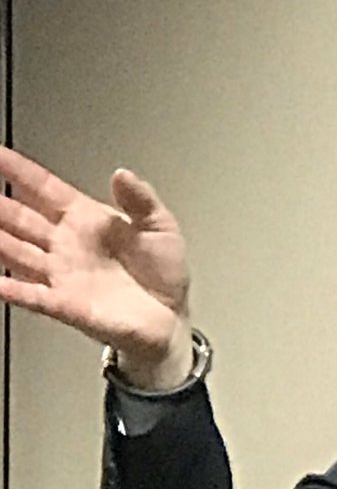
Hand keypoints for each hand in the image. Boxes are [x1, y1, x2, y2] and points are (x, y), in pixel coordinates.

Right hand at [0, 147, 191, 381]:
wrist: (168, 317)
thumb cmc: (162, 272)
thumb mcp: (160, 227)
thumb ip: (141, 200)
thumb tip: (122, 173)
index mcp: (87, 219)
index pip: (45, 189)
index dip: (20, 171)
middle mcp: (66, 244)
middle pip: (20, 218)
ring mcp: (62, 273)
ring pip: (16, 252)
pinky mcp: (65, 304)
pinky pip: (32, 295)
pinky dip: (13, 289)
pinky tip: (0, 283)